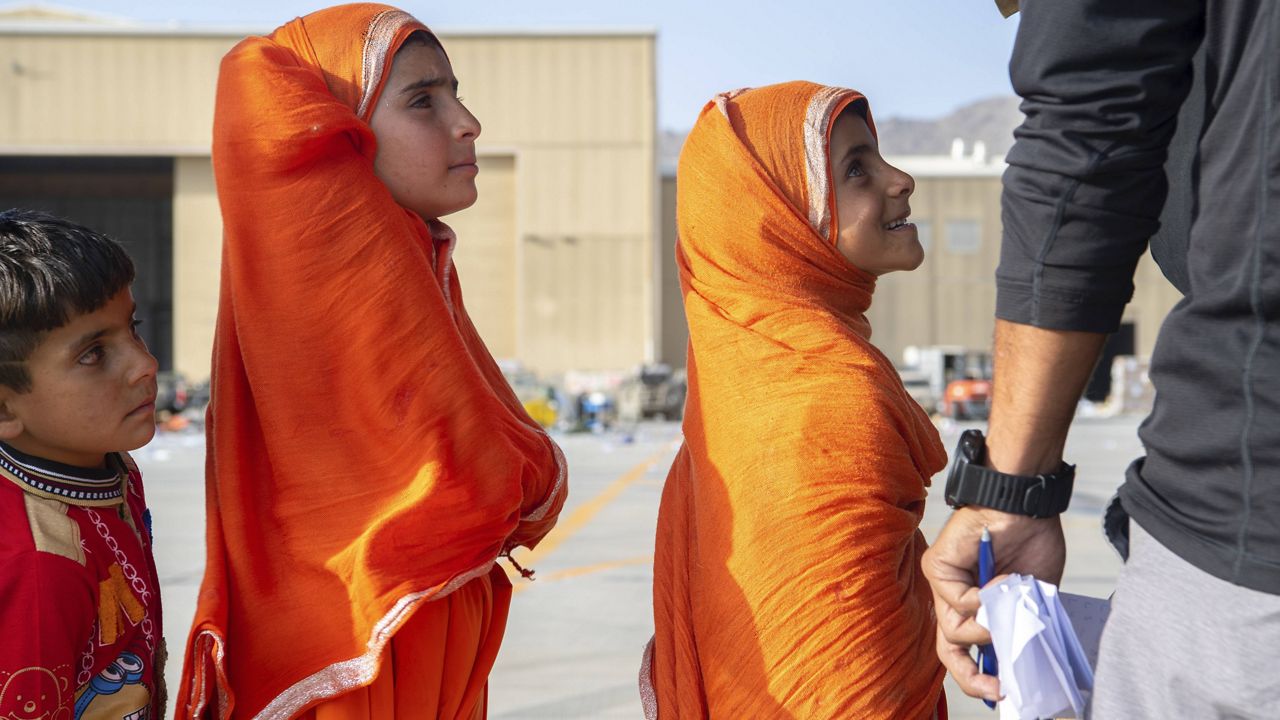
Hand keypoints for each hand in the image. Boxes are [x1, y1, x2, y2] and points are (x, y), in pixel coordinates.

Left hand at [921, 506, 1065, 702]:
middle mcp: (954, 599)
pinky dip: (982, 598)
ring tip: (1011, 600)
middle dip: (970, 675)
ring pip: (954, 629)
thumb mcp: (1031, 599)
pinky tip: (1001, 579)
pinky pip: (956, 602)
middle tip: (997, 687)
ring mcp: (942, 584)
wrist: (1024, 506)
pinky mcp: (936, 568)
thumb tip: (1015, 665)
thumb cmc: (1031, 544)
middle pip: (947, 650)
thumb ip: (1017, 627)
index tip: (1007, 693)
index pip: (965, 653)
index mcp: (975, 608)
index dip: (981, 678)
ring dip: (988, 624)